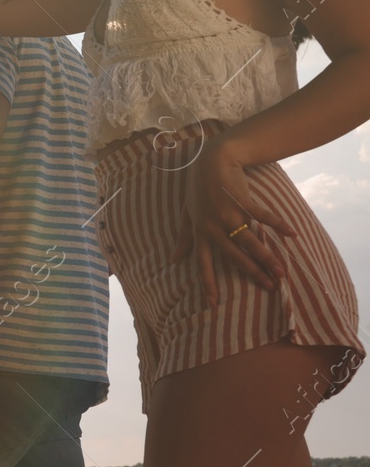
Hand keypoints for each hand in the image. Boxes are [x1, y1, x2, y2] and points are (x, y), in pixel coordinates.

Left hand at [175, 141, 295, 306]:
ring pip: (250, 241)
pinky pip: (262, 216)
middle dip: (252, 273)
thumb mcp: (187, 215)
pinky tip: (292, 234)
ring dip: (267, 256)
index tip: (213, 304)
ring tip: (282, 271)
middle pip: (234, 256)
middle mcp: (213, 227)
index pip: (203, 264)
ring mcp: (228, 214)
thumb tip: (174, 260)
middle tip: (269, 287)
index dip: (208, 284)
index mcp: (200, 233)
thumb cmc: (197, 189)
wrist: (210, 161)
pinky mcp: (242, 201)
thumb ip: (184, 238)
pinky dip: (278, 224)